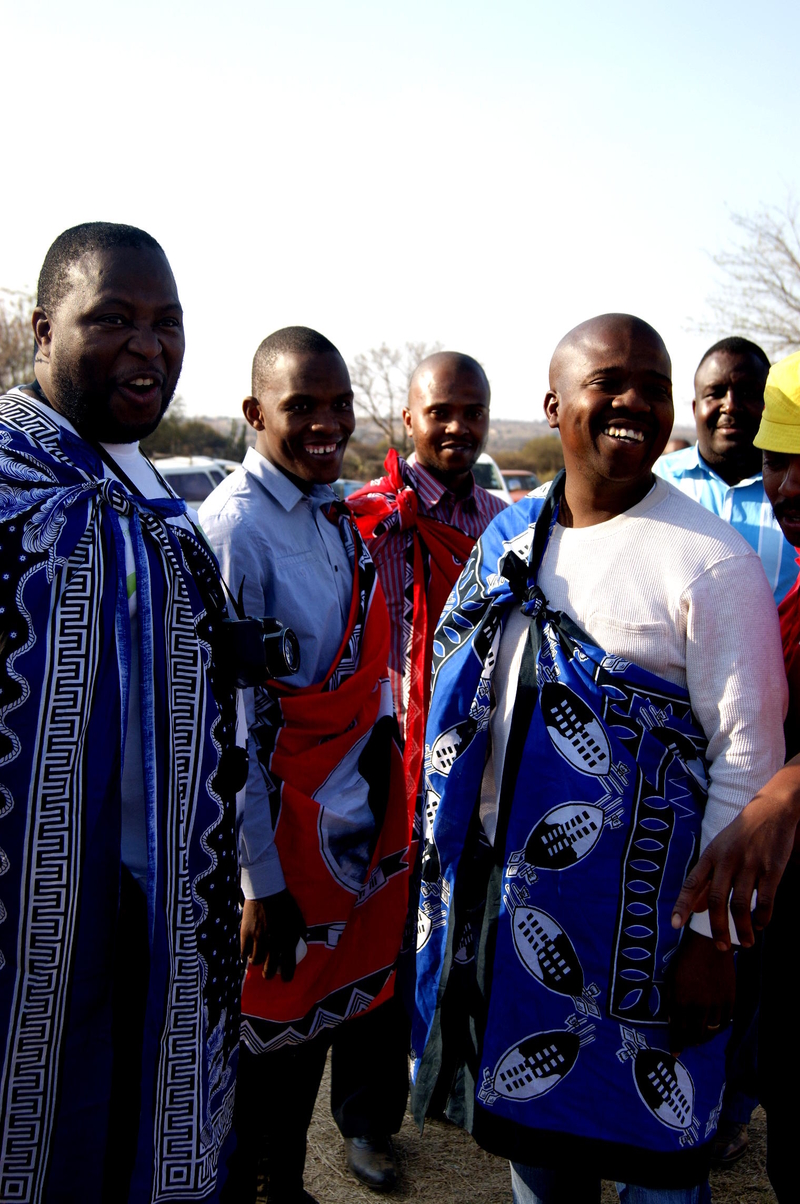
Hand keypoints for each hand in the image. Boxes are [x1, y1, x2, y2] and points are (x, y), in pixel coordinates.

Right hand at [240, 890, 306, 982]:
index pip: (288, 967)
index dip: (287, 976)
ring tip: (258, 958)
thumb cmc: (286, 904)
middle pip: (269, 970)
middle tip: (268, 973)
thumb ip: (299, 936)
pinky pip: (244, 952)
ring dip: (257, 962)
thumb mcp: (298, 920)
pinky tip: (248, 952)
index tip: (285, 978)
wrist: (268, 890)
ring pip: (256, 962)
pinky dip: (246, 954)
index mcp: (288, 941)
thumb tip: (299, 947)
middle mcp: (274, 943)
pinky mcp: (246, 934)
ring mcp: (259, 939)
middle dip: (268, 974)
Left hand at [667, 929, 734, 1054]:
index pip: (679, 1031)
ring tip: (699, 1036)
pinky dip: (718, 1028)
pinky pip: (725, 1022)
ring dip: (704, 1036)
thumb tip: (673, 1023)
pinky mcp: (730, 1000)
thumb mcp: (671, 980)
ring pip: (711, 1031)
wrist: (708, 946)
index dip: (677, 1043)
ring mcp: (716, 1004)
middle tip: (687, 1043)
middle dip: (690, 1042)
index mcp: (682, 1000)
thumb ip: (671, 1003)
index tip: (675, 1052)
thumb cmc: (685, 961)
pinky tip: (713, 1027)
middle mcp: (700, 1006)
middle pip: (696, 1034)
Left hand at [671, 760, 799, 949]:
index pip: (692, 883)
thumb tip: (697, 908)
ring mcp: (750, 864)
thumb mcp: (719, 850)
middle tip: (721, 948)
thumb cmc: (742, 833)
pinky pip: (766, 900)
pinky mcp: (772, 868)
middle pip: (718, 900)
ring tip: (745, 943)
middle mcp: (727, 860)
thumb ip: (707, 879)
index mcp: (711, 855)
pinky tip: (761, 925)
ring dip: (743, 929)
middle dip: (717, 928)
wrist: (772, 809)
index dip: (682, 905)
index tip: (674, 925)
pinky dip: (763, 918)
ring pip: (742, 905)